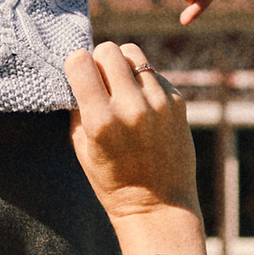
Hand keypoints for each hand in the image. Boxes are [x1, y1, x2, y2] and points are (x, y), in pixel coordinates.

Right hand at [64, 41, 208, 254]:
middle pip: (108, 50)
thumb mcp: (82, 147)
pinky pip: (153, 72)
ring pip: (133, 54)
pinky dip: (143, 81)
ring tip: (121, 86)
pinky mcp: (177, 102)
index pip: (80, 61)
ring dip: (122, 65)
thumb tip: (76, 71)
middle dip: (99, 60)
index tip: (79, 77)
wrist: (159, 204)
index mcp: (101, 120)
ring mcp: (158, 103)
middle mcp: (131, 107)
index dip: (76, 66)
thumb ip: (77, 107)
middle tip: (100, 80)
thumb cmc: (112, 180)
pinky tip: (142, 104)